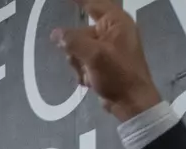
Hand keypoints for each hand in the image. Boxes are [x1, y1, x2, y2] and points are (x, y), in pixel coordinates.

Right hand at [52, 0, 162, 120]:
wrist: (130, 101)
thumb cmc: (118, 74)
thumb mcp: (94, 56)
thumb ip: (72, 42)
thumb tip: (55, 33)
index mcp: (116, 22)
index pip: (92, 4)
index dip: (77, 1)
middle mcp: (112, 31)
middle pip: (81, 31)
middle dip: (76, 49)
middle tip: (80, 61)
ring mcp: (107, 47)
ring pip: (78, 48)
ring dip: (78, 62)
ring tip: (87, 74)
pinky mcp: (103, 62)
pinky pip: (83, 61)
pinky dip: (82, 70)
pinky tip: (90, 80)